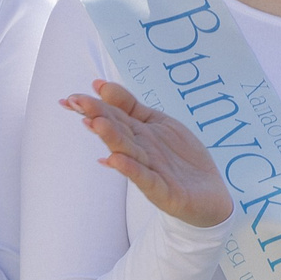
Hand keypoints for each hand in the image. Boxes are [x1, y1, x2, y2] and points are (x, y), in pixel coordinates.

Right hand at [64, 78, 230, 225]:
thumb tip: (99, 85)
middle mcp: (139, 152)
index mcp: (137, 134)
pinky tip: (116, 160)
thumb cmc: (180, 158)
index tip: (70, 98)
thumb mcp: (157, 123)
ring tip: (95, 123)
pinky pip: (145, 179)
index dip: (92, 105)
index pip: (112, 116)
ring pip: (127, 153)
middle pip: (116, 132)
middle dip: (96, 116)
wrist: (210, 194)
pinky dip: (130, 169)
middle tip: (76, 103)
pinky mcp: (163, 191)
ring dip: (111, 139)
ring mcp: (149, 171)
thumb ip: (130, 106)